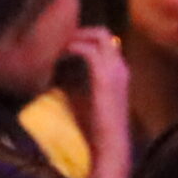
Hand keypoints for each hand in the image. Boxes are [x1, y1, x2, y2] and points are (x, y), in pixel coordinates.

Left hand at [57, 27, 131, 177]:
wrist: (110, 145)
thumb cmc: (96, 128)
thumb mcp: (85, 99)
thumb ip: (75, 81)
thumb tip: (56, 70)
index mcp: (119, 72)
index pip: (105, 42)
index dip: (84, 38)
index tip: (64, 43)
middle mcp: (121, 67)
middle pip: (103, 33)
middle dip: (80, 32)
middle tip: (59, 39)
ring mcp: (116, 71)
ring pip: (99, 36)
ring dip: (75, 36)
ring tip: (58, 43)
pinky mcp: (105, 78)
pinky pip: (89, 50)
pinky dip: (73, 47)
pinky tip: (59, 54)